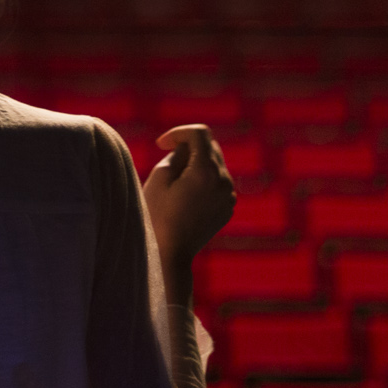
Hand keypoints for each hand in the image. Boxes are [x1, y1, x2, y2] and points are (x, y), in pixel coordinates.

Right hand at [141, 125, 237, 264]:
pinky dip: (205, 179)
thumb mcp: (160, 177)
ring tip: (176, 184)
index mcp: (205, 171)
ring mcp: (229, 195)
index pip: (200, 133)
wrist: (170, 254)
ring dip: (197, 163)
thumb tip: (189, 147)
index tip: (162, 145)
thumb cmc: (158, 215)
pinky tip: (187, 197)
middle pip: (210, 146)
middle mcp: (223, 180)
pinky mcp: (228, 206)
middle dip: (189, 147)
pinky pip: (218, 182)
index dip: (179, 132)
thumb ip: (177, 154)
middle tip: (168, 163)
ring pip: (215, 164)